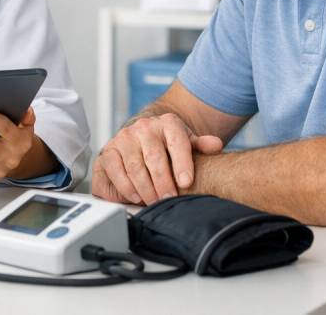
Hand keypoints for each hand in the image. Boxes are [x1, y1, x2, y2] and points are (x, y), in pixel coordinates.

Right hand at [92, 112, 223, 204]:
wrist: (141, 139)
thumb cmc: (168, 146)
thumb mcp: (187, 143)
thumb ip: (201, 145)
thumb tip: (216, 145)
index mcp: (168, 123)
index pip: (177, 142)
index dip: (182, 163)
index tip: (187, 183)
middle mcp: (145, 127)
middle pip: (155, 158)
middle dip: (163, 183)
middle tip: (169, 199)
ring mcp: (125, 137)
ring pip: (135, 167)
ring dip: (146, 188)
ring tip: (154, 202)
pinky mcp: (109, 150)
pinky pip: (116, 170)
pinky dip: (126, 187)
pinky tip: (136, 196)